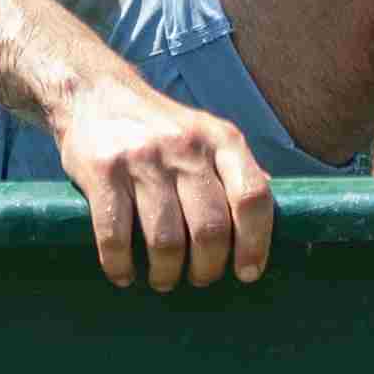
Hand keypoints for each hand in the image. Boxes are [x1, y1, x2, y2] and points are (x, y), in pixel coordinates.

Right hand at [37, 71, 276, 292]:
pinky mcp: (102, 171)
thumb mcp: (207, 134)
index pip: (252, 196)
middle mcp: (185, 146)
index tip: (248, 273)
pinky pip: (114, 236)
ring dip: (166, 273)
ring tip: (164, 279)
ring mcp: (142, 159)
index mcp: (221, 139)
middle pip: (210, 227)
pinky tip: (124, 274)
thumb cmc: (161, 127)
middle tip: (200, 279)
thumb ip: (236, 171)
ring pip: (165, 239)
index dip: (255, 243)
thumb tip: (280, 212)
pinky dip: (120, 265)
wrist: (94, 94)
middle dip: (207, 267)